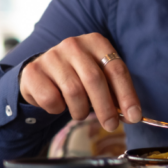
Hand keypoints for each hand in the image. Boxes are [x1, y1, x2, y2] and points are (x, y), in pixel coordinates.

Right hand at [19, 33, 140, 131]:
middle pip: (94, 80)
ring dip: (81, 110)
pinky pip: (51, 99)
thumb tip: (132, 114)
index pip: (116, 69)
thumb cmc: (78, 76)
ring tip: (80, 112)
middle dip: (105, 108)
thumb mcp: (99, 77)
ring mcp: (51, 56)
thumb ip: (115, 91)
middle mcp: (73, 45)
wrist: (42, 73)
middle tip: (111, 125)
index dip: (127, 95)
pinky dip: (58, 109)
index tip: (134, 116)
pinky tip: (59, 104)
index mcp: (96, 42)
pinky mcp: (33, 71)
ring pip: (74, 92)